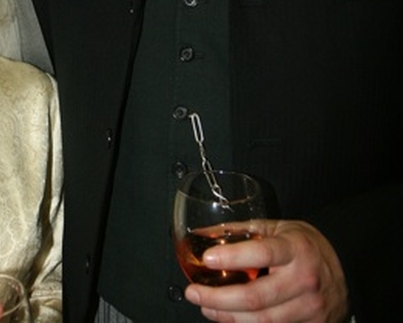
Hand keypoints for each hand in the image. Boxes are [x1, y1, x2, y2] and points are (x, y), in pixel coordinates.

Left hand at [183, 219, 349, 321]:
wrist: (346, 269)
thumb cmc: (305, 246)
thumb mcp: (277, 228)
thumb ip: (240, 232)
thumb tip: (202, 236)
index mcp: (295, 249)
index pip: (262, 253)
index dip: (232, 257)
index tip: (206, 258)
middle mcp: (304, 281)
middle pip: (256, 297)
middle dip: (218, 298)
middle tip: (194, 293)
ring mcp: (309, 309)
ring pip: (262, 321)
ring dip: (227, 317)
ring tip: (206, 307)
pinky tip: (228, 319)